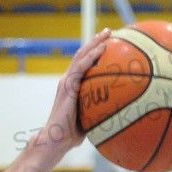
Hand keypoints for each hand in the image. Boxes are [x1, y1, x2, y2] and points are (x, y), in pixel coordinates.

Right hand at [36, 29, 109, 152]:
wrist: (55, 140)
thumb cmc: (70, 136)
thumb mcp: (88, 121)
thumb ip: (98, 113)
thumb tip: (117, 116)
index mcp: (72, 87)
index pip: (83, 65)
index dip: (94, 53)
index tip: (108, 44)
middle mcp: (68, 80)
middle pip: (83, 55)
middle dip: (96, 42)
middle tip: (109, 32)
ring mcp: (66, 82)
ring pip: (81, 56)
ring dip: (95, 43)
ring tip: (108, 33)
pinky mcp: (67, 86)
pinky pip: (81, 67)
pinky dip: (92, 56)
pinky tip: (102, 49)